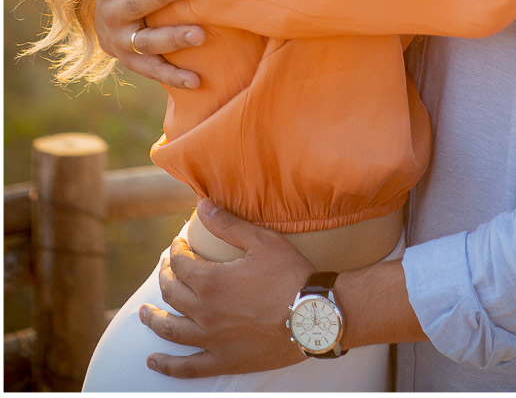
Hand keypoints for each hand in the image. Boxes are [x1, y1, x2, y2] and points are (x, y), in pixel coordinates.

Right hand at [94, 0, 203, 88]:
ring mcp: (123, 40)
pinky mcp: (135, 64)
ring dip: (173, 37)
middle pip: (134, 4)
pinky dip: (175, 76)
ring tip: (201, 34)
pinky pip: (155, 72)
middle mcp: (112, 13)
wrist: (106, 29)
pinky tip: (198, 79)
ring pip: (146, 41)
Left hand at [139, 202, 313, 377]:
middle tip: (166, 268)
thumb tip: (201, 204)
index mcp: (210, 281)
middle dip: (165, 276)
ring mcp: (211, 340)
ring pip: (171, 329)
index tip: (179, 243)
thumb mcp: (261, 241)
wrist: (314, 316)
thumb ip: (227, 223)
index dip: (177, 250)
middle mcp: (204, 312)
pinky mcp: (223, 360)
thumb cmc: (290, 274)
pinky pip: (187, 368)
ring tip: (144, 313)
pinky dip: (167, 365)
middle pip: (172, 293)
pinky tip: (153, 361)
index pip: (181, 263)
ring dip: (154, 319)